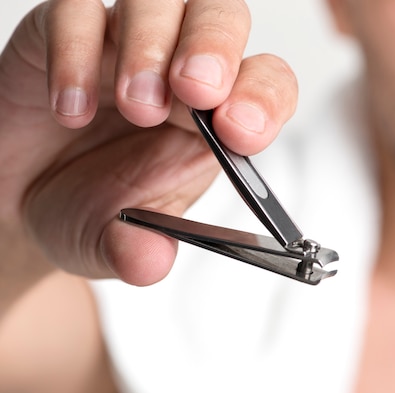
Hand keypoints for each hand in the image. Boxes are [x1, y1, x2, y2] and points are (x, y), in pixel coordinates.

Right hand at [0, 0, 297, 284]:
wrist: (19, 197)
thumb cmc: (87, 207)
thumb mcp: (114, 242)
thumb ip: (136, 252)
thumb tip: (148, 260)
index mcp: (215, 120)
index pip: (266, 83)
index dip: (264, 98)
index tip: (241, 133)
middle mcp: (178, 73)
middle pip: (223, 16)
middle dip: (215, 48)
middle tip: (194, 93)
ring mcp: (124, 45)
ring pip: (159, 0)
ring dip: (152, 47)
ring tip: (133, 106)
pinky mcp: (64, 32)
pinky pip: (77, 10)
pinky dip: (75, 52)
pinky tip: (69, 108)